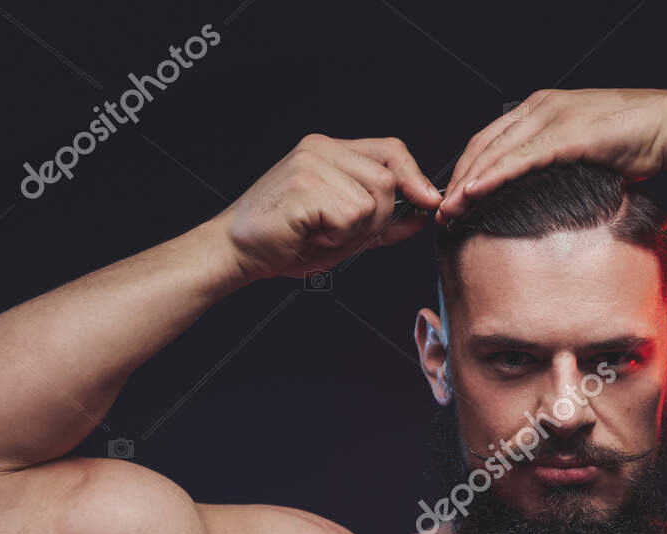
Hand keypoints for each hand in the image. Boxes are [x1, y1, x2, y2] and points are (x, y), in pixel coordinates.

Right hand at [214, 134, 441, 281]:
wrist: (237, 252)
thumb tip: (423, 214)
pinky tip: (308, 236)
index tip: (428, 202)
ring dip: (352, 232)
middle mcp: (320, 148)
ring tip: (319, 233)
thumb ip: (383, 221)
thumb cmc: (288, 241)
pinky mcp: (303, 187)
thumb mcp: (345, 231)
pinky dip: (336, 238)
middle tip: (337, 233)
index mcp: (329, 149)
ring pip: (371, 203)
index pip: (390, 149)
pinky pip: (349, 218)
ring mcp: (310, 164)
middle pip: (386, 182)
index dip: (415, 176)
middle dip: (376, 220)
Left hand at [436, 89, 666, 223]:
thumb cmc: (633, 141)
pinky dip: (495, 176)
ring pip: (497, 151)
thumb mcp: (582, 147)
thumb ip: (555, 161)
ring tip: (450, 208)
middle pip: (484, 144)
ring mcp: (553, 118)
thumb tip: (539, 190)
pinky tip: (476, 192)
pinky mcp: (568, 135)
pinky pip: (522, 159)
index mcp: (542, 107)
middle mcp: (542, 107)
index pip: (490, 139)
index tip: (451, 196)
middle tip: (440, 209)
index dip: (466, 169)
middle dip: (458, 179)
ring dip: (468, 183)